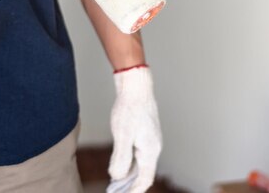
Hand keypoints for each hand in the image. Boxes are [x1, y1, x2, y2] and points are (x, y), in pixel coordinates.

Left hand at [108, 66, 161, 192]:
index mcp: (150, 150)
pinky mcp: (145, 134)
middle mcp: (153, 147)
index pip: (145, 178)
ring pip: (141, 163)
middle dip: (130, 184)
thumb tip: (117, 177)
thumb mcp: (122, 135)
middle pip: (143, 173)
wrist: (136, 86)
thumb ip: (121, 158)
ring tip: (115, 182)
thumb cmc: (130, 108)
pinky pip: (139, 154)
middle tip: (115, 191)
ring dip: (129, 173)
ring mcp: (150, 140)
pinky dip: (130, 162)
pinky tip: (119, 163)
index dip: (135, 190)